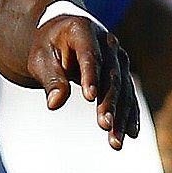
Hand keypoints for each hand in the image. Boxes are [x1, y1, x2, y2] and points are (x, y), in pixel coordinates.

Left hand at [31, 9, 139, 148]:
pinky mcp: (123, 73)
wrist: (63, 36)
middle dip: (109, 102)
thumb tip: (54, 103)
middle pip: (111, 75)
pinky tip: (131, 134)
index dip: (90, 75)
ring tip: (114, 142)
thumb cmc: (48, 47)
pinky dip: (130, 114)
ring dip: (121, 116)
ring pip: (123, 89)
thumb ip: (50, 78)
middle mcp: (107, 42)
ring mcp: (118, 58)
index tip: (89, 98)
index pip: (89, 55)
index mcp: (83, 30)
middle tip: (104, 125)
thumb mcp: (41, 58)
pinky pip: (129, 95)